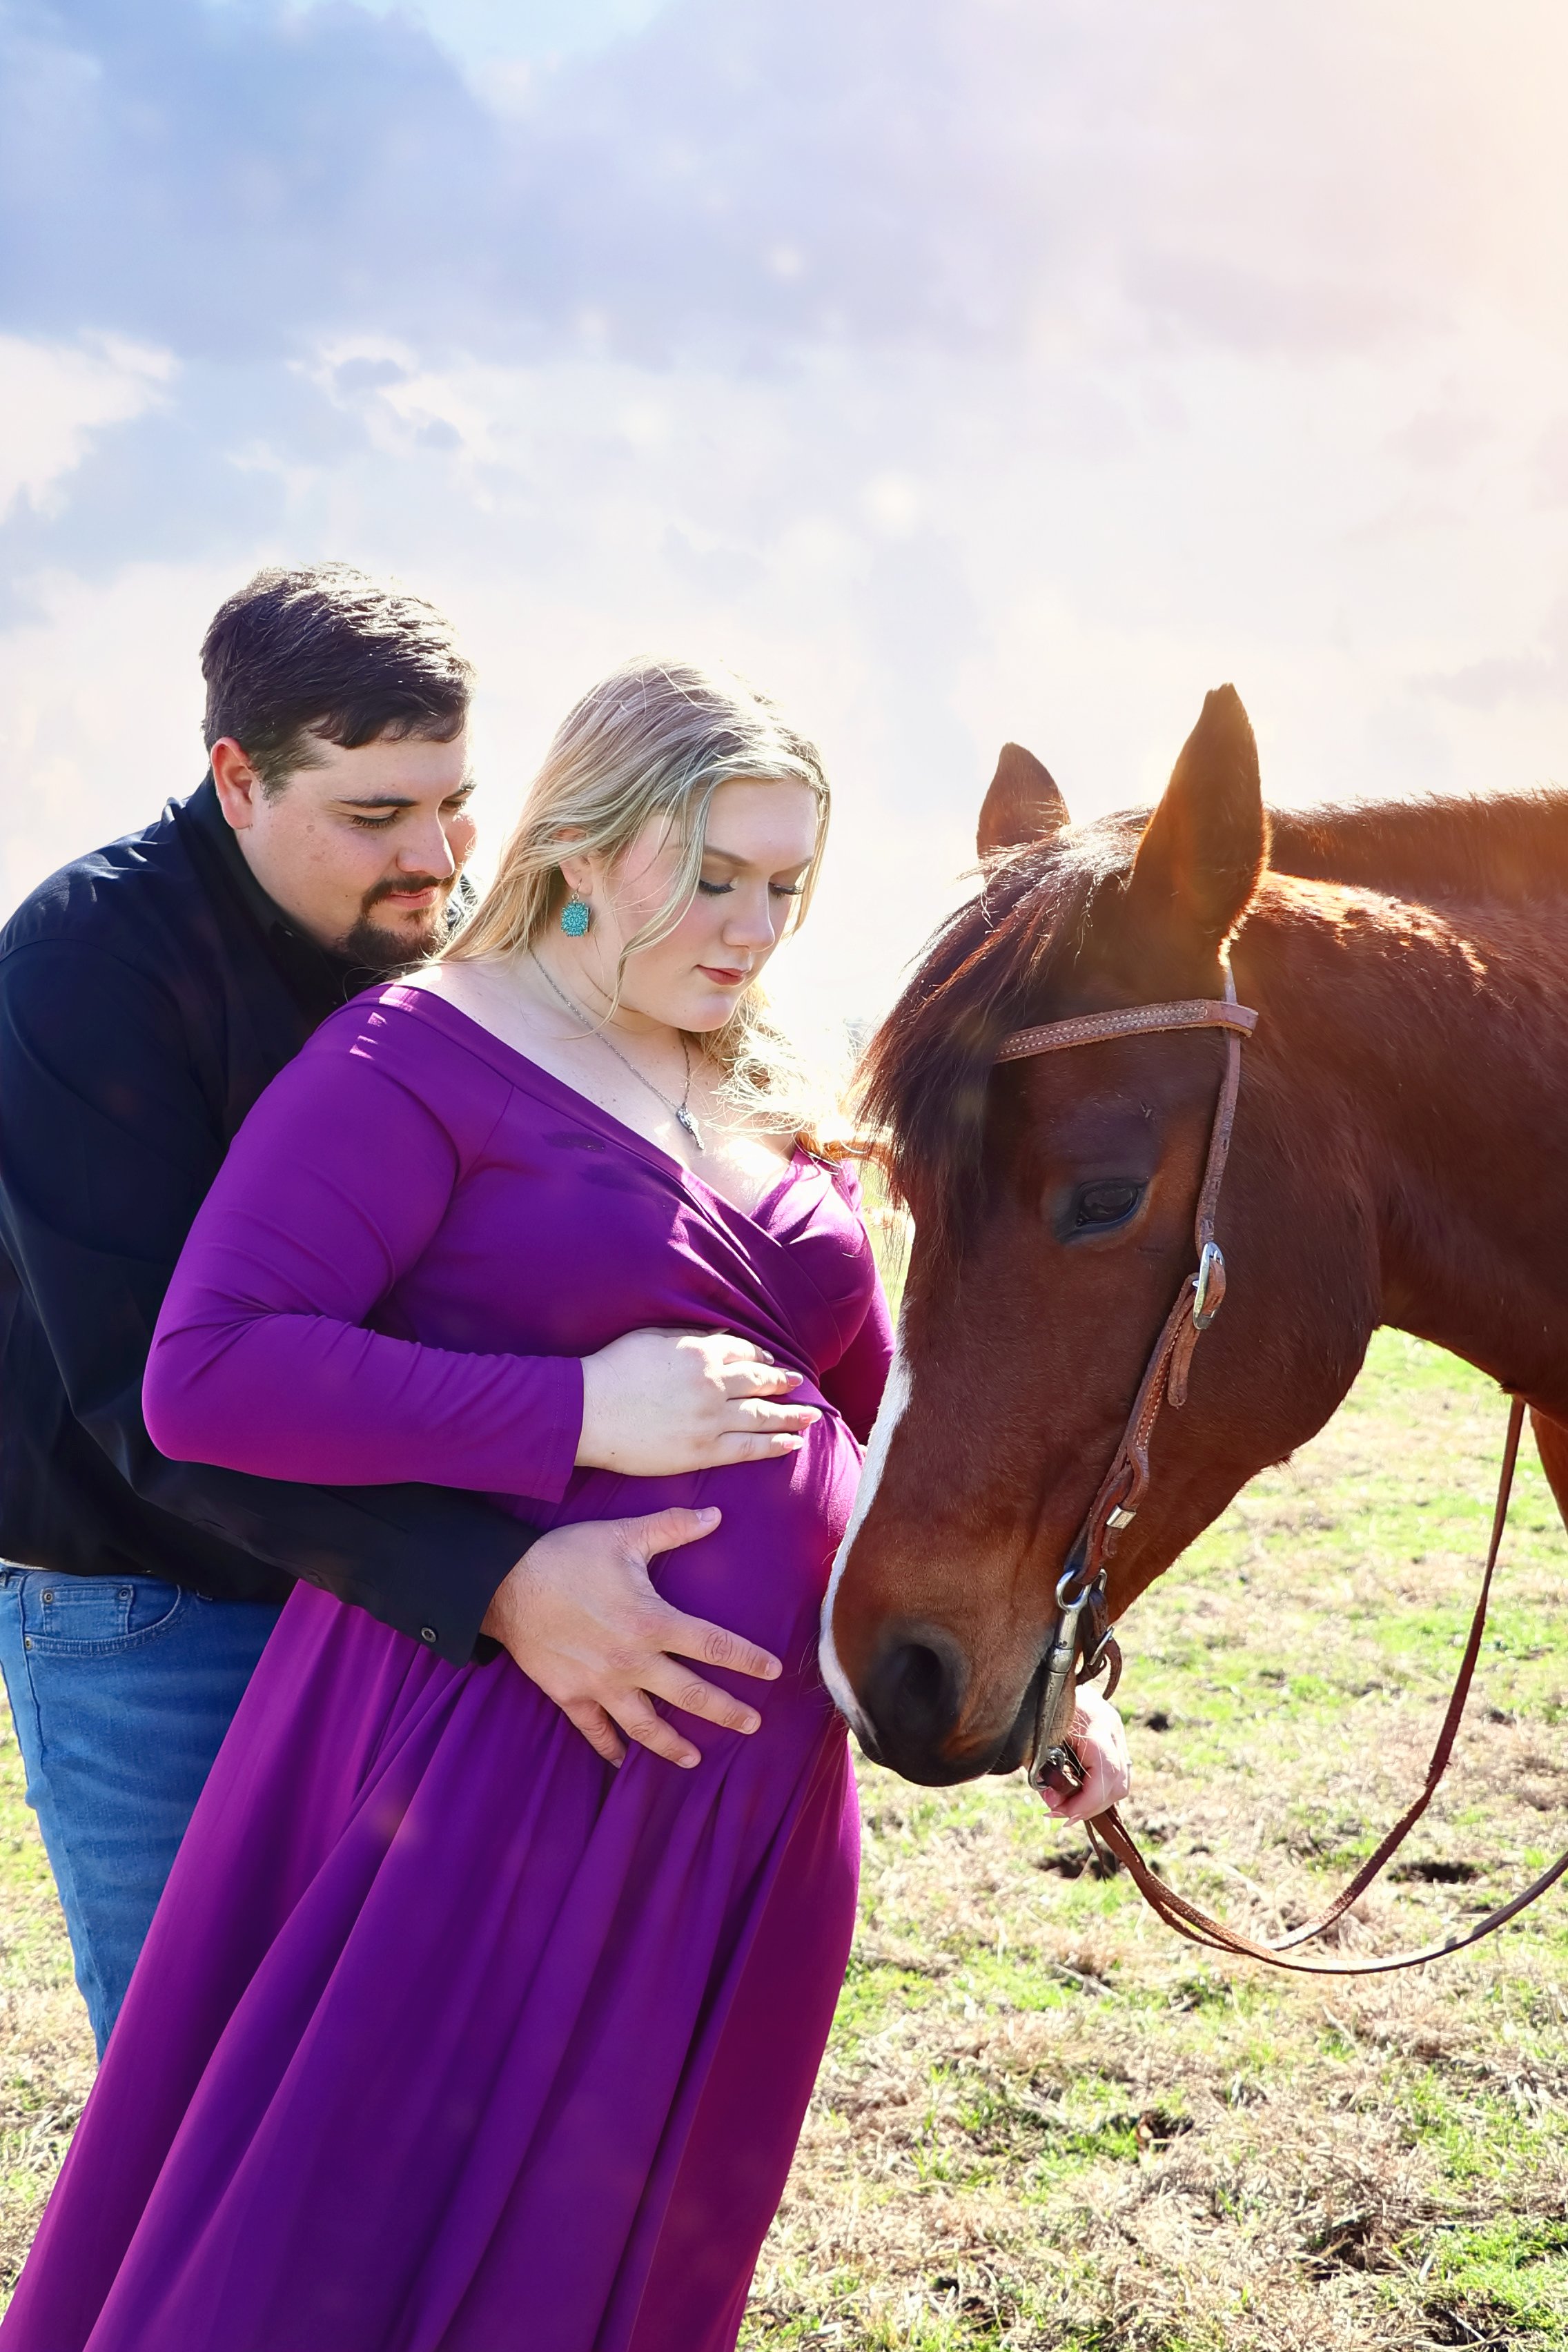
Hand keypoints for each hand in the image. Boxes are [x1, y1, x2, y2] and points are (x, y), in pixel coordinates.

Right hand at [482, 1506, 780, 1769]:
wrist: (505, 1584)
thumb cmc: (567, 1556)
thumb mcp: (623, 1535)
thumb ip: (673, 1527)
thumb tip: (717, 1514)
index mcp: (653, 1622)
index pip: (714, 1646)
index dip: (748, 1660)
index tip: (773, 1672)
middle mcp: (633, 1661)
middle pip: (692, 1695)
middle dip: (727, 1713)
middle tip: (753, 1726)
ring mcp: (601, 1684)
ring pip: (646, 1726)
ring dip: (673, 1746)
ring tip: (694, 1759)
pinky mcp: (570, 1695)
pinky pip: (594, 1730)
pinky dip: (610, 1747)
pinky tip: (622, 1761)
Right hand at [577, 1328, 818, 1474]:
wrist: (588, 1411)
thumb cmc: (613, 1370)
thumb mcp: (653, 1338)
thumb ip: (690, 1338)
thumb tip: (719, 1337)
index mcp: (700, 1352)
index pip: (743, 1353)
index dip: (761, 1359)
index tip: (772, 1363)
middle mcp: (713, 1384)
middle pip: (760, 1383)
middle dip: (784, 1383)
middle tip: (800, 1385)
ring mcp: (711, 1420)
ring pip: (762, 1416)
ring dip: (791, 1415)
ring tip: (811, 1417)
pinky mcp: (703, 1451)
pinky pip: (749, 1448)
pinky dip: (775, 1445)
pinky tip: (793, 1443)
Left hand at [1041, 1684, 1131, 1823]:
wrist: (1048, 1669)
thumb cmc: (1037, 1699)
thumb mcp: (1036, 1732)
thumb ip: (1045, 1764)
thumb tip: (1054, 1798)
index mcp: (1096, 1723)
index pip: (1105, 1774)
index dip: (1085, 1803)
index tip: (1060, 1814)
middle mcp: (1112, 1728)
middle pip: (1118, 1783)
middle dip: (1089, 1806)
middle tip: (1058, 1812)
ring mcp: (1116, 1731)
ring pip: (1122, 1781)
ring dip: (1095, 1801)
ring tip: (1065, 1806)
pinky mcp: (1113, 1737)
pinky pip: (1117, 1773)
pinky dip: (1098, 1789)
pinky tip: (1077, 1794)